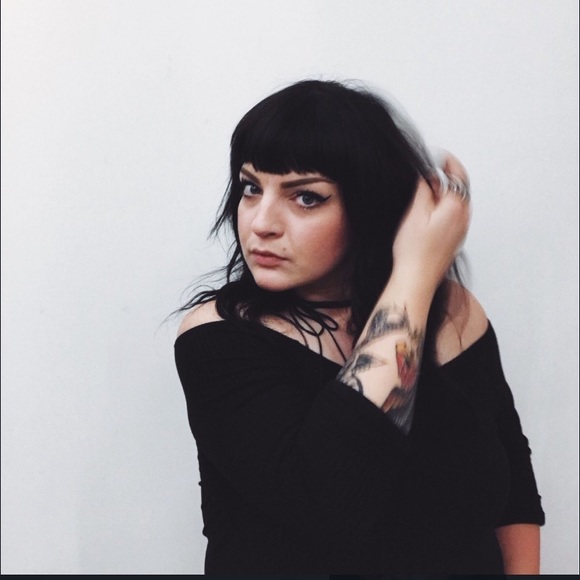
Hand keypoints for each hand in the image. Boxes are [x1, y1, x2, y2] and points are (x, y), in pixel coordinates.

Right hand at [391, 154, 470, 291]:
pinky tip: (425, 214)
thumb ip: (424, 190)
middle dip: (444, 179)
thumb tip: (428, 177)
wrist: (416, 279)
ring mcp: (460, 231)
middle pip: (459, 190)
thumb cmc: (414, 252)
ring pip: (455, 204)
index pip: (459, 176)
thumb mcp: (415, 213)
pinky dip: (442, 208)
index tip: (440, 156)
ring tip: (423, 194)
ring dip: (442, 195)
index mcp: (456, 207)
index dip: (449, 162)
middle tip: (427, 175)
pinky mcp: (453, 241)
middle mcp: (463, 218)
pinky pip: (451, 217)